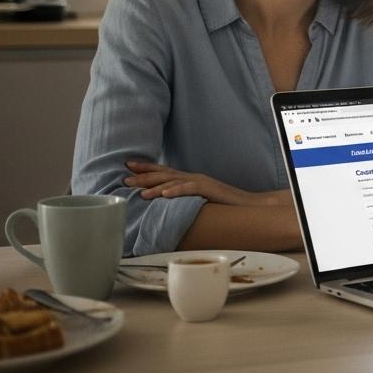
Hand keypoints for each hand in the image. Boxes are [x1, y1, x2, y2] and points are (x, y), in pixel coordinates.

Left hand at [124, 161, 280, 205]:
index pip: (163, 171)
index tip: (127, 167)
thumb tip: (164, 206)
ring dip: (154, 185)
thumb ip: (183, 200)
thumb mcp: (198, 201)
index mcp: (188, 179)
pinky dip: (175, 190)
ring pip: (173, 181)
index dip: (145, 168)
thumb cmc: (223, 206)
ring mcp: (201, 181)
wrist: (248, 205)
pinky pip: (189, 189)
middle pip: (163, 174)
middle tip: (124, 178)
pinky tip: (164, 194)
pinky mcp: (209, 189)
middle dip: (142, 175)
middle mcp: (192, 177)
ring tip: (137, 190)